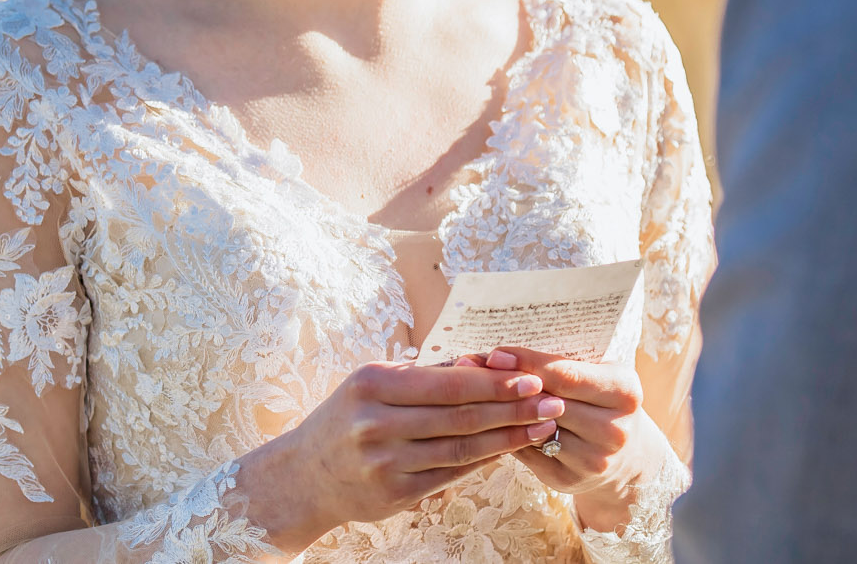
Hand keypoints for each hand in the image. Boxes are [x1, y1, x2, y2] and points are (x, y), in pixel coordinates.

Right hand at [236, 360, 565, 552]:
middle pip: (459, 417)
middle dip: (511, 408)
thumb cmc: (349, 416)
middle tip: (550, 400)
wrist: (305, 475)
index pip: (447, 384)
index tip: (532, 376)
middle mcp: (376, 425)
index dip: (494, 382)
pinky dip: (484, 461)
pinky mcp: (394, 495)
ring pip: (461, 449)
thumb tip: (485, 361)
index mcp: (373, 385)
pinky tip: (510, 449)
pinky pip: (450, 475)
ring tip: (542, 425)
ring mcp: (384, 464)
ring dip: (508, 437)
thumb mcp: (374, 382)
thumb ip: (426, 373)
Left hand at [464, 347, 669, 534]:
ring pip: (533, 430)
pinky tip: (491, 421)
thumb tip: (492, 356)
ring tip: (476, 394)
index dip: (527, 363)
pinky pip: (527, 453)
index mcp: (625, 391)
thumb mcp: (595, 373)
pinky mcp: (569, 480)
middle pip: (547, 403)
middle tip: (471, 369)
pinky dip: (507, 435)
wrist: (626, 455)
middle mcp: (615, 429)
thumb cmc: (600, 399)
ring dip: (502, 412)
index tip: (494, 355)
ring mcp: (593, 460)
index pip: (567, 375)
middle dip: (507, 385)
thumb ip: (555, 363)